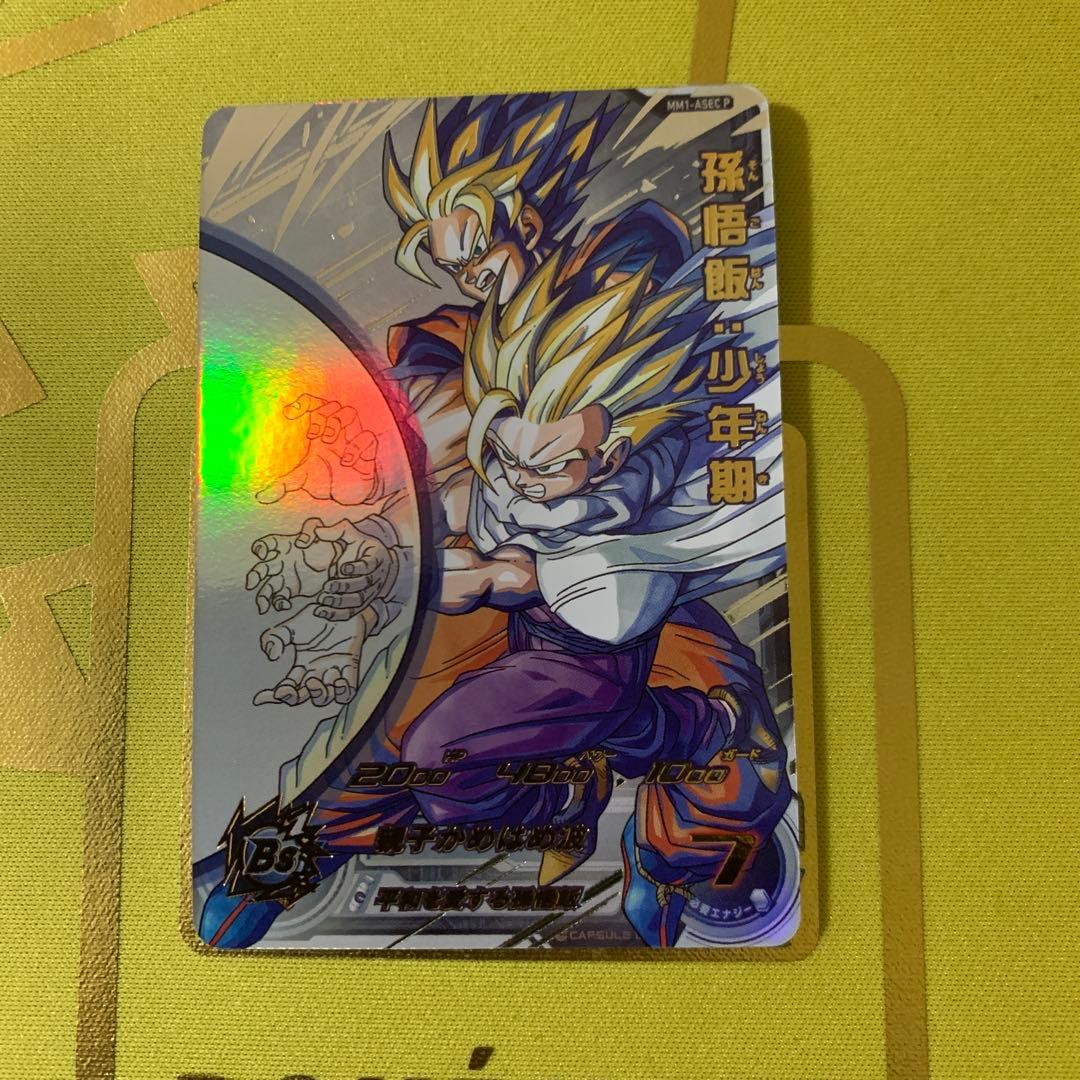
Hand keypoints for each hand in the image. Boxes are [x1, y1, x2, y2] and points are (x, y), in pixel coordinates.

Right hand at [245, 518, 336, 613]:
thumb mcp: (325, 531)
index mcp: (286, 545)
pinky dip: (279, 602)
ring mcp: (284, 577)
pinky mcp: (291, 589)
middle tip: (251, 584)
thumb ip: (313, 530)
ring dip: (262, 596)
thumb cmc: (330, 544)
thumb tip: (301, 542)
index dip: (262, 547)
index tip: (263, 553)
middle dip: (255, 575)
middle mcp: (280, 561)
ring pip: (267, 587)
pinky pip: (279, 597)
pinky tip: (285, 605)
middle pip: (262, 568)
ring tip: (263, 607)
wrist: (340, 564)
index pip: (269, 543)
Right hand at [253, 603, 369, 706]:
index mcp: (301, 667)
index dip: (273, 697)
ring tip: (315, 680)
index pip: (286, 689)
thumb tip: (272, 656)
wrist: (342, 603)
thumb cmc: (317, 618)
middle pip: (302, 697)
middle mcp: (316, 673)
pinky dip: (343, 692)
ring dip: (318, 694)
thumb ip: (274, 638)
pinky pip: (348, 691)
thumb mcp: (290, 627)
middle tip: (296, 683)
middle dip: (295, 697)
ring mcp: (333, 672)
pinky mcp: (350, 667)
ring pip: (324, 697)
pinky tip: (338, 682)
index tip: (259, 698)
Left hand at [256, 395, 380, 504]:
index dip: (303, 403)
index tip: (289, 414)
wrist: (348, 494)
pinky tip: (347, 462)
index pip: (313, 404)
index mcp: (319, 431)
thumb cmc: (325, 479)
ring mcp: (351, 440)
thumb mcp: (301, 480)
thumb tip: (261, 496)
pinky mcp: (366, 454)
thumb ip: (282, 485)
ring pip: (350, 413)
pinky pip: (368, 438)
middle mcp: (336, 431)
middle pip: (332, 405)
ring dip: (339, 422)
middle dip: (321, 415)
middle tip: (312, 434)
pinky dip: (357, 447)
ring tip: (328, 441)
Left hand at [304, 519, 399, 619]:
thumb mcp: (352, 534)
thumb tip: (316, 532)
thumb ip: (335, 531)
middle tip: (328, 585)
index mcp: (376, 557)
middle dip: (345, 587)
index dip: (358, 567)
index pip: (370, 564)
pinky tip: (320, 611)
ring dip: (339, 602)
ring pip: (357, 602)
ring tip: (323, 598)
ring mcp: (370, 592)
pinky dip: (335, 614)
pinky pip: (350, 613)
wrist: (380, 565)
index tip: (343, 567)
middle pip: (363, 585)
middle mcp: (376, 577)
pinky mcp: (361, 604)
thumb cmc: (362, 547)